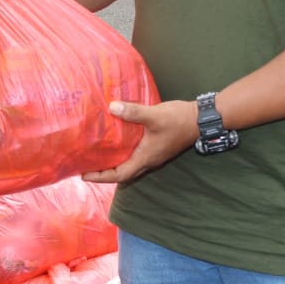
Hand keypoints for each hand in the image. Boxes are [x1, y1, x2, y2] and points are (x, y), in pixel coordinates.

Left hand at [81, 99, 199, 184]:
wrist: (200, 119)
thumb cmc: (178, 120)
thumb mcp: (154, 115)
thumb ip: (133, 113)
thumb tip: (111, 107)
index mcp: (146, 158)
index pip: (120, 175)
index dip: (101, 176)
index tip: (84, 174)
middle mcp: (148, 160)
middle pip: (123, 173)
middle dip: (104, 172)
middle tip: (87, 165)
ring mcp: (154, 154)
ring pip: (130, 164)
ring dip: (114, 163)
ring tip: (98, 154)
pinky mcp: (157, 146)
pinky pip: (136, 154)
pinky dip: (123, 152)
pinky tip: (117, 140)